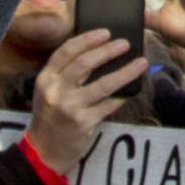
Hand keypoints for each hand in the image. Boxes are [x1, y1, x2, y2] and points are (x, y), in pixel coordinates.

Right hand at [25, 29, 147, 179]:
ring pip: (102, 85)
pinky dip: (122, 96)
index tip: (105, 32)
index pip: (66, 52)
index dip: (87, 39)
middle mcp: (55, 91)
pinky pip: (108, 105)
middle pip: (84, 64)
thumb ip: (65, 75)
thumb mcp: (49, 92)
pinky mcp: (83, 123)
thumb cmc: (50, 117)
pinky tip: (134, 88)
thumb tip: (98, 53)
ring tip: (140, 63)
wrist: (44, 152)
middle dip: (107, 51)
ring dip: (125, 72)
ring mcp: (69, 108)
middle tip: (125, 44)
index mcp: (46, 79)